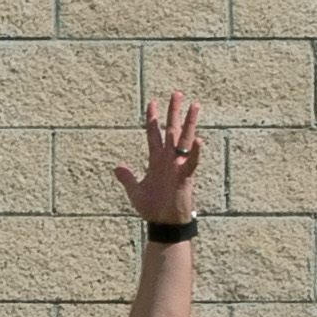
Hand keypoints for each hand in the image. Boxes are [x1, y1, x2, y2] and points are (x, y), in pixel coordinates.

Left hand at [109, 90, 204, 228]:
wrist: (163, 223)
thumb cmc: (152, 208)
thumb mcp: (135, 191)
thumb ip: (127, 178)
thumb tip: (116, 167)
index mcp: (156, 160)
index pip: (153, 134)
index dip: (152, 118)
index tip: (152, 102)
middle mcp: (167, 159)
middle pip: (171, 130)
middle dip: (173, 112)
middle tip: (176, 93)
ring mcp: (177, 166)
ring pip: (185, 140)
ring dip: (189, 123)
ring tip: (194, 106)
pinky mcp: (184, 177)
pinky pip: (191, 163)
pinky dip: (195, 153)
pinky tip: (199, 140)